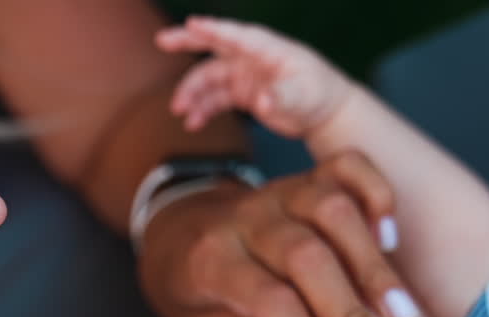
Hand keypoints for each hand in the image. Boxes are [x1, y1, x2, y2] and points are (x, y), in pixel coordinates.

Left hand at [137, 151, 415, 316]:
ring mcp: (277, 193)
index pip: (268, 303)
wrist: (174, 233)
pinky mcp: (303, 178)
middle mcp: (246, 220)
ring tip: (403, 315)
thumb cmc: (198, 295)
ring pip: (333, 210)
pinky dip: (376, 194)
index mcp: (211, 261)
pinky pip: (345, 168)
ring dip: (373, 265)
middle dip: (349, 312)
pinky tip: (391, 240)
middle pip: (307, 256)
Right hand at [157, 16, 352, 136]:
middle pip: (214, 45)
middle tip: (163, 41)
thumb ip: (283, 97)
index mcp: (267, 49)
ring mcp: (245, 74)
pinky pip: (215, 98)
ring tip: (180, 109)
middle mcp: (252, 58)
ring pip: (210, 78)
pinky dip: (202, 109)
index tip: (192, 23)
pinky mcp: (243, 92)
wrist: (325, 112)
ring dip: (192, 92)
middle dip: (187, 42)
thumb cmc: (320, 94)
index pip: (236, 35)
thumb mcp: (303, 96)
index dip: (214, 29)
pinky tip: (194, 122)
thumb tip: (264, 101)